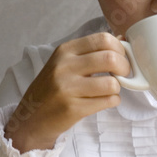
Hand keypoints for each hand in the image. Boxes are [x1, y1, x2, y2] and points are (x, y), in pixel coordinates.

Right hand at [4, 32, 130, 152]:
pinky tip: (105, 100)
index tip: (121, 58)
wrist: (32, 117)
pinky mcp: (73, 108)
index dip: (120, 49)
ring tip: (110, 90)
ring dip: (118, 88)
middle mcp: (65, 66)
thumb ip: (92, 52)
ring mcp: (67, 88)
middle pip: (110, 58)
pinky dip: (113, 101)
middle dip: (125, 68)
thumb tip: (122, 40)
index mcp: (65, 51)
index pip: (103, 39)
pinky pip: (107, 101)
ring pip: (111, 83)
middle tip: (123, 75)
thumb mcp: (66, 63)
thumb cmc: (53, 89)